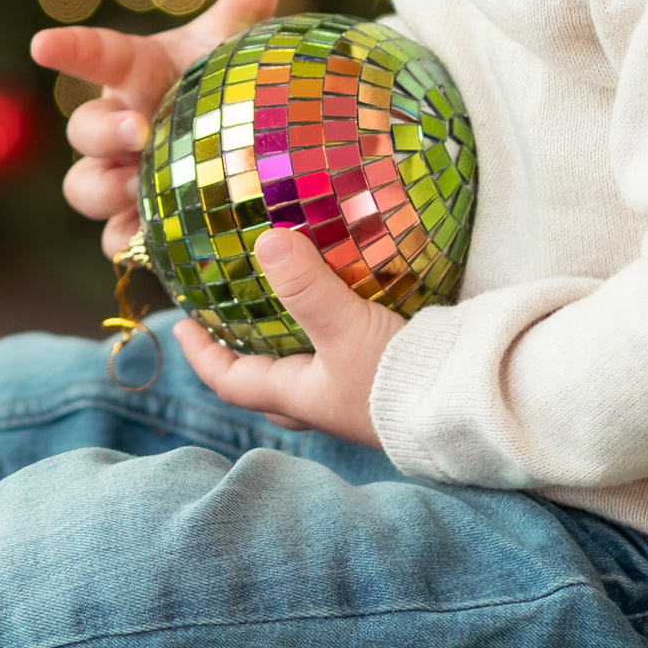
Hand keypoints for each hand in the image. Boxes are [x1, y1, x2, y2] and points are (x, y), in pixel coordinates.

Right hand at [30, 0, 280, 256]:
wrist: (230, 140)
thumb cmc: (215, 82)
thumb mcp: (227, 49)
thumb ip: (238, 17)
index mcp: (133, 75)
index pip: (96, 56)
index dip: (69, 49)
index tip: (42, 44)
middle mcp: (114, 125)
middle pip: (83, 129)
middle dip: (105, 130)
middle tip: (137, 132)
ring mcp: (116, 174)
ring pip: (82, 186)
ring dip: (104, 191)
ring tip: (135, 192)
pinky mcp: (131, 218)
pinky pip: (112, 237)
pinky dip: (123, 240)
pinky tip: (141, 244)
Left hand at [173, 224, 397, 445]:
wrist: (468, 404)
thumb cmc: (399, 378)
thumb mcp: (347, 328)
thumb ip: (308, 287)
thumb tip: (267, 243)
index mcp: (298, 396)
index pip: (231, 382)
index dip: (201, 357)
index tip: (179, 328)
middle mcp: (321, 402)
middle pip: (265, 385)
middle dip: (243, 357)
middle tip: (230, 322)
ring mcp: (353, 397)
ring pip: (305, 374)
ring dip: (289, 346)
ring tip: (286, 306)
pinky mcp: (385, 383)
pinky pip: (341, 360)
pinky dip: (330, 336)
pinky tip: (346, 307)